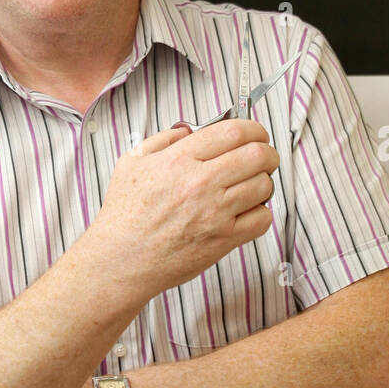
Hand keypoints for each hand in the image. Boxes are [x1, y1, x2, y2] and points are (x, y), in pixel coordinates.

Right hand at [92, 120, 278, 299]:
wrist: (121, 259)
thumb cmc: (124, 215)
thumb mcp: (132, 162)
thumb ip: (162, 140)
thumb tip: (189, 131)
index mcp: (179, 159)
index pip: (233, 132)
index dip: (253, 128)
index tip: (255, 132)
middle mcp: (200, 183)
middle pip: (257, 155)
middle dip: (267, 152)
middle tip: (264, 155)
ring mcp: (215, 212)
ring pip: (264, 185)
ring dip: (264, 181)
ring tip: (253, 184)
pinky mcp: (223, 239)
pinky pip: (262, 219)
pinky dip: (261, 212)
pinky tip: (247, 210)